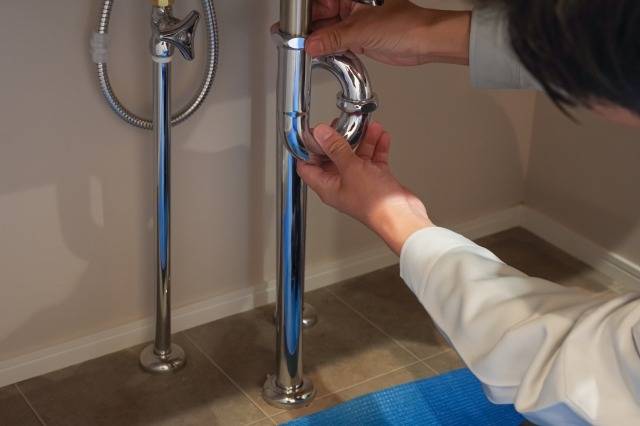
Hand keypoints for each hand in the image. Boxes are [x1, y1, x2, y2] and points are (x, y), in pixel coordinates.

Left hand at [297, 122, 432, 254]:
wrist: (402, 216)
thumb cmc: (376, 205)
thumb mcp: (351, 169)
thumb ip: (336, 149)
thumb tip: (321, 134)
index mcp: (328, 186)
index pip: (308, 167)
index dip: (307, 150)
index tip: (313, 134)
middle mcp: (342, 184)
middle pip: (333, 157)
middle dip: (338, 139)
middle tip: (342, 125)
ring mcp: (359, 181)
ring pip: (356, 155)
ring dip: (362, 140)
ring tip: (367, 126)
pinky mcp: (376, 179)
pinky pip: (373, 159)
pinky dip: (377, 147)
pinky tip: (381, 137)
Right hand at [306, 0, 470, 65]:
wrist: (425, 43)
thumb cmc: (406, 25)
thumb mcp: (362, 29)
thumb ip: (333, 37)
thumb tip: (312, 43)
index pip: (321, 2)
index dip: (305, 14)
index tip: (292, 25)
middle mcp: (353, 5)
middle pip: (322, 16)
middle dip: (308, 29)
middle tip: (294, 40)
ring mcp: (356, 22)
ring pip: (329, 30)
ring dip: (318, 41)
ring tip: (303, 48)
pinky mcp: (360, 38)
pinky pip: (338, 42)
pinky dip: (328, 50)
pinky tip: (319, 54)